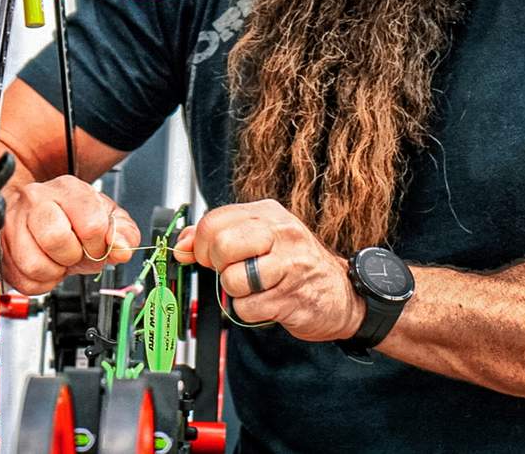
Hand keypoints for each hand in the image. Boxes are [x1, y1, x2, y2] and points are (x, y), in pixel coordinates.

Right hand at [0, 175, 140, 294]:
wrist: (35, 208)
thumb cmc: (71, 215)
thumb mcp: (106, 216)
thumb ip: (123, 233)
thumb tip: (123, 249)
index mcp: (67, 189)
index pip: (91, 225)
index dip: (98, 245)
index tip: (95, 245)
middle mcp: (35, 201)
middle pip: (55, 239)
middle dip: (71, 257)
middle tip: (74, 254)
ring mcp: (12, 223)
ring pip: (34, 264)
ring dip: (53, 272)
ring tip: (57, 260)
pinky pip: (21, 280)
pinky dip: (38, 283)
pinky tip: (45, 266)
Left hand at [172, 199, 364, 341]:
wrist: (342, 294)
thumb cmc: (295, 264)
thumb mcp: (260, 238)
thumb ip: (217, 237)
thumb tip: (181, 245)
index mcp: (268, 213)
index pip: (214, 221)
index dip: (199, 244)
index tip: (205, 256)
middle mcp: (281, 234)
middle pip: (221, 246)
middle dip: (217, 266)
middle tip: (232, 271)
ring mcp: (289, 265)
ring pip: (231, 280)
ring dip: (235, 292)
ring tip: (255, 288)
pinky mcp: (292, 298)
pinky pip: (247, 308)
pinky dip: (250, 311)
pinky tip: (268, 302)